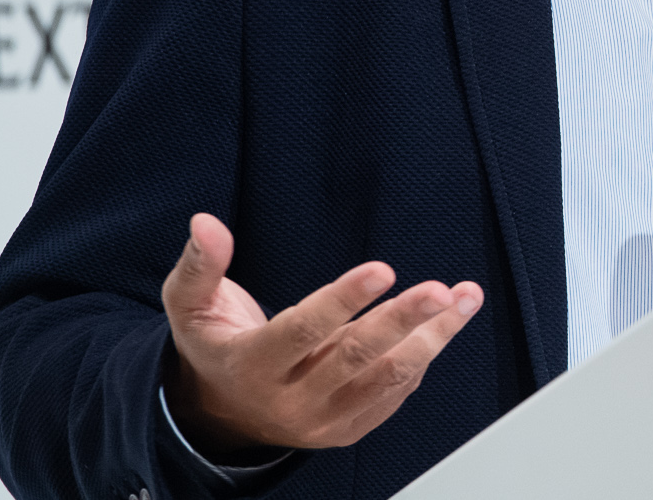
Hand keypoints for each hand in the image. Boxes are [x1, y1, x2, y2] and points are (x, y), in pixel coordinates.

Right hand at [160, 213, 483, 454]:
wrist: (223, 414)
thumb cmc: (216, 346)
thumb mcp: (190, 307)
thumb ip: (199, 265)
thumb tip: (206, 223)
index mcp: (252, 366)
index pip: (303, 332)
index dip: (344, 300)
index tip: (382, 269)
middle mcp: (290, 400)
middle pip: (354, 358)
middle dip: (402, 320)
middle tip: (439, 291)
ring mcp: (322, 420)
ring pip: (386, 379)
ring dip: (431, 338)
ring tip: (463, 299)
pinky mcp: (348, 429)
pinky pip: (394, 394)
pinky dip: (424, 357)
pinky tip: (446, 323)